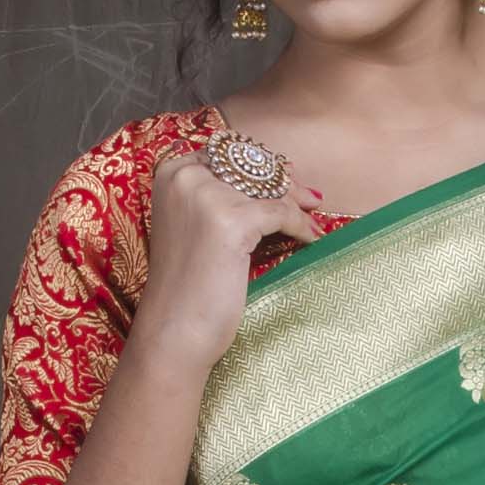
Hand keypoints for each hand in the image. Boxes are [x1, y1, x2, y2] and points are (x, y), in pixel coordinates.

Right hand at [134, 133, 325, 371]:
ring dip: (296, 205)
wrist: (174, 331)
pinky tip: (311, 238)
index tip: (286, 180)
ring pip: (269, 188)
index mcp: (171, 172)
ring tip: (313, 220)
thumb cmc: (187, 286)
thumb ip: (222, 197)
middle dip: (284, 182)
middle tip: (310, 198)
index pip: (229, 153)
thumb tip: (280, 174)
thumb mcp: (197, 227)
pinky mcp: (231, 221)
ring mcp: (206, 195)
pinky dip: (301, 226)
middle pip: (250, 165)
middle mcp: (185, 176)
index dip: (261, 166)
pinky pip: (281, 214)